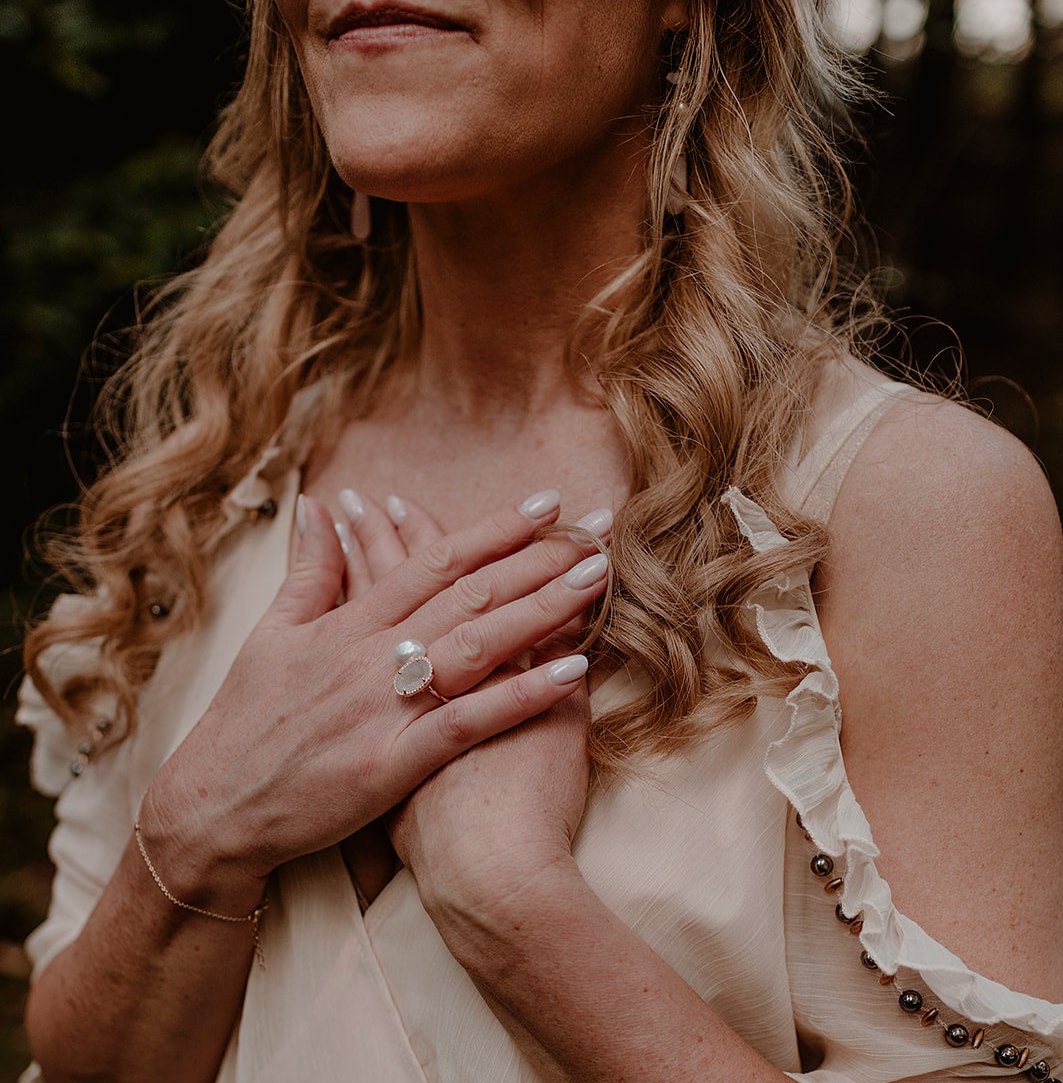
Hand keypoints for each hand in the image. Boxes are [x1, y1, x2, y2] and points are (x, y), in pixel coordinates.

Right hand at [139, 488, 606, 911]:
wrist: (214, 810)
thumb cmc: (246, 720)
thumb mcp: (270, 634)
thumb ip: (307, 569)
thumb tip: (317, 506)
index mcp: (348, 622)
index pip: (434, 562)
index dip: (493, 530)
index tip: (545, 503)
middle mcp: (373, 655)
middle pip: (469, 595)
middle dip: (538, 558)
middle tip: (596, 530)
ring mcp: (385, 708)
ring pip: (476, 646)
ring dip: (541, 610)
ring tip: (596, 581)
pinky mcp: (394, 763)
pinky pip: (469, 721)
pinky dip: (520, 695)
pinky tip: (570, 672)